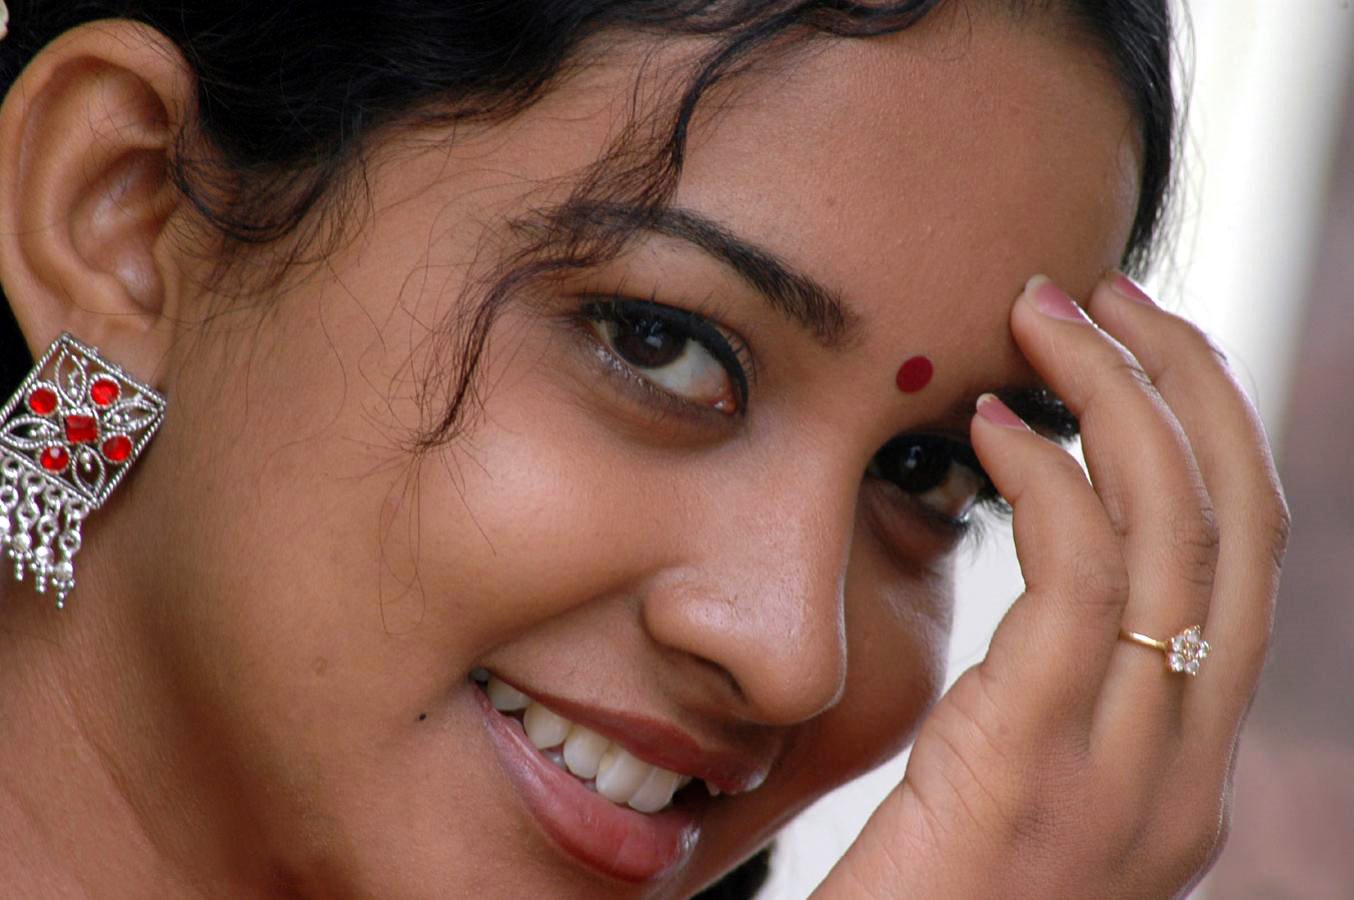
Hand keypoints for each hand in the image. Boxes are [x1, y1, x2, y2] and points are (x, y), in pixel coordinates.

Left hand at [816, 273, 1290, 898]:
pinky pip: (1080, 578)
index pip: (1237, 563)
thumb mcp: (1018, 796)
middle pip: (1238, 522)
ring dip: (1119, 395)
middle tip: (1107, 291)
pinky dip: (1050, 478)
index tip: (1133, 351)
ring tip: (1044, 315)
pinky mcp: (1035, 766)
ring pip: (1175, 529)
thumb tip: (1044, 594)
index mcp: (1184, 768)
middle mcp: (1189, 768)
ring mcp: (1130, 775)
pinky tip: (993, 427)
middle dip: (1188, 381)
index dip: (1205, 436)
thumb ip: (1051, 706)